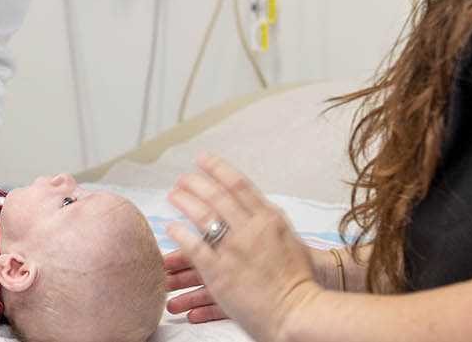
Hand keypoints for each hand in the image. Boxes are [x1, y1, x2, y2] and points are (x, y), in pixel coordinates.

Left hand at [167, 153, 322, 341]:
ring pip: (202, 216)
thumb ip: (271, 222)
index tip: (203, 160)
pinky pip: (194, 247)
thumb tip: (258, 208)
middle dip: (196, 183)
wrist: (300, 311)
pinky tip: (171, 228)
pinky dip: (180, 234)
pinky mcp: (221, 273)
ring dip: (184, 202)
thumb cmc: (299, 281)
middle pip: (216, 196)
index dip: (217, 168)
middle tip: (183, 179)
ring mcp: (235, 250)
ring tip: (173, 196)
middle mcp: (250, 229)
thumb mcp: (290, 240)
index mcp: (268, 219)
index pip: (238, 184)